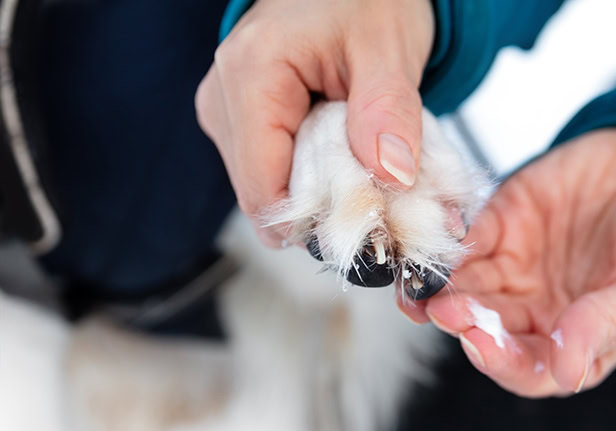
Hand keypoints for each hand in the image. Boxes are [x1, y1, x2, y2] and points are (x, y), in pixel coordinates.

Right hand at [195, 0, 433, 244]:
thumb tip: (389, 178)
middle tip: (374, 183)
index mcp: (249, 76)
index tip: (368, 218)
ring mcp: (226, 115)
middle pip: (264, 196)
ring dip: (319, 191)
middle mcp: (222, 100)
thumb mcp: (388, 47)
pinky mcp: (240, 126)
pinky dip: (313, 178)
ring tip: (358, 156)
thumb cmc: (364, 1)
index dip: (315, 219)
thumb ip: (388, 111)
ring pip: (269, 191)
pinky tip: (340, 152)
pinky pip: (274, 175)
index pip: (263, 191)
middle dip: (323, 204)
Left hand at [401, 128, 615, 396]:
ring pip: (464, 289)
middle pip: (484, 330)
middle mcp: (535, 312)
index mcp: (573, 344)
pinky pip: (465, 240)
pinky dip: (446, 243)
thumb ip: (607, 327)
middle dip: (461, 323)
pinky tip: (434, 241)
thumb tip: (567, 370)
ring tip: (422, 283)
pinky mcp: (501, 224)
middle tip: (444, 308)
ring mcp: (515, 269)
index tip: (479, 343)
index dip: (499, 362)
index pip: (526, 369)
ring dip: (440, 289)